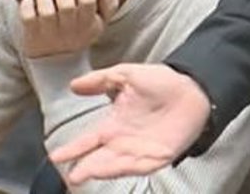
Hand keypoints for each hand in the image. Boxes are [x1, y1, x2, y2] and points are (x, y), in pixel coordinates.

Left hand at [19, 0, 118, 58]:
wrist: (58, 66)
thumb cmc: (78, 36)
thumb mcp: (98, 24)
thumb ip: (107, 7)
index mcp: (89, 25)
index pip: (88, 1)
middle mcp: (70, 31)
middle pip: (66, 5)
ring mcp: (50, 35)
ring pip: (46, 11)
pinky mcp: (32, 38)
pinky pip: (28, 18)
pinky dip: (27, 5)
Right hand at [49, 63, 210, 182]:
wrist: (193, 87)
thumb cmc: (162, 82)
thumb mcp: (127, 75)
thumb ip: (100, 80)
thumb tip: (73, 85)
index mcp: (115, 124)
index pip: (88, 140)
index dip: (73, 149)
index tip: (56, 156)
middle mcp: (124, 141)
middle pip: (99, 158)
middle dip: (84, 167)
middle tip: (70, 174)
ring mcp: (141, 150)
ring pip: (116, 165)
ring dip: (101, 170)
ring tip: (85, 173)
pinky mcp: (158, 155)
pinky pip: (139, 165)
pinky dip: (126, 168)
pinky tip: (113, 168)